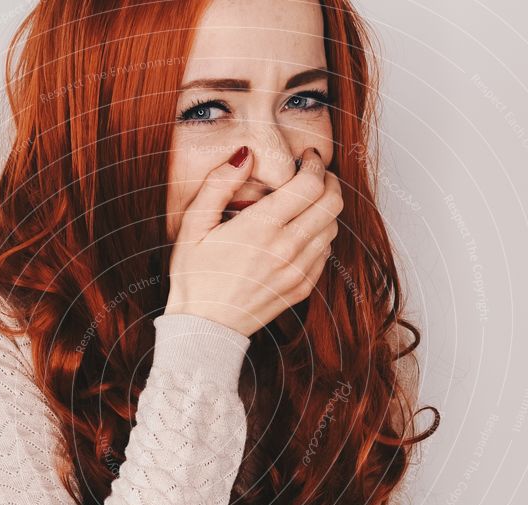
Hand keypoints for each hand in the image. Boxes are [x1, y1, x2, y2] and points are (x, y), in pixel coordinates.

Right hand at [165, 146, 342, 336]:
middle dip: (328, 182)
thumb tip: (245, 155)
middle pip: (333, 203)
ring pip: (333, 227)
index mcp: (261, 228)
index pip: (311, 184)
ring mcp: (298, 271)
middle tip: (313, 176)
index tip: (307, 158)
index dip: (315, 164)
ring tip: (306, 204)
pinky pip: (325, 254)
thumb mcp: (193, 225)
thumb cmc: (195, 276)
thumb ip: (218, 184)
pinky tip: (299, 234)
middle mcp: (286, 249)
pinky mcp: (301, 288)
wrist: (204, 327)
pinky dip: (320, 237)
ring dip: (325, 209)